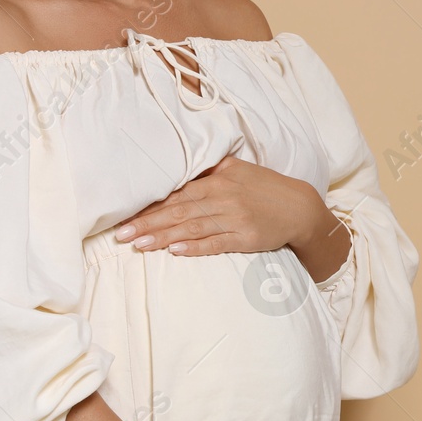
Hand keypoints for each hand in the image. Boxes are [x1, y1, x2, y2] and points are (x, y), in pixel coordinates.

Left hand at [114, 155, 324, 256]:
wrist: (299, 207)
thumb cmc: (265, 188)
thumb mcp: (238, 169)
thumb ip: (209, 169)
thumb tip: (178, 170)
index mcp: (218, 179)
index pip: (177, 193)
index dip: (150, 206)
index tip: (126, 216)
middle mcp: (223, 197)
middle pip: (179, 211)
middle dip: (148, 223)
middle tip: (122, 234)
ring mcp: (235, 218)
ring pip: (193, 228)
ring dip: (164, 237)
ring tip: (140, 244)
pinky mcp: (246, 237)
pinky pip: (217, 243)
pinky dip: (196, 247)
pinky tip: (176, 251)